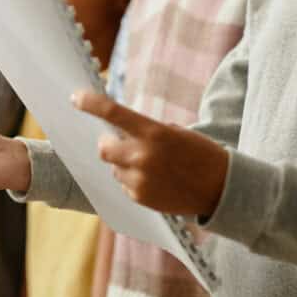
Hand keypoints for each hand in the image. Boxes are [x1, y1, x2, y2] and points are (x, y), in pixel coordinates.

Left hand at [73, 90, 229, 215]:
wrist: (221, 188)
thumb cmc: (200, 154)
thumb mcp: (175, 133)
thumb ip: (146, 131)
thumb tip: (118, 130)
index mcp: (153, 133)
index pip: (112, 113)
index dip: (90, 103)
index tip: (75, 98)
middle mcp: (142, 157)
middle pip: (104, 148)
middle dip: (108, 143)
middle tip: (117, 141)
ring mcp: (139, 180)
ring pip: (114, 168)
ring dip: (123, 163)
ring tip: (150, 165)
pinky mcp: (140, 199)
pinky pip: (124, 185)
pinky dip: (132, 180)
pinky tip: (155, 180)